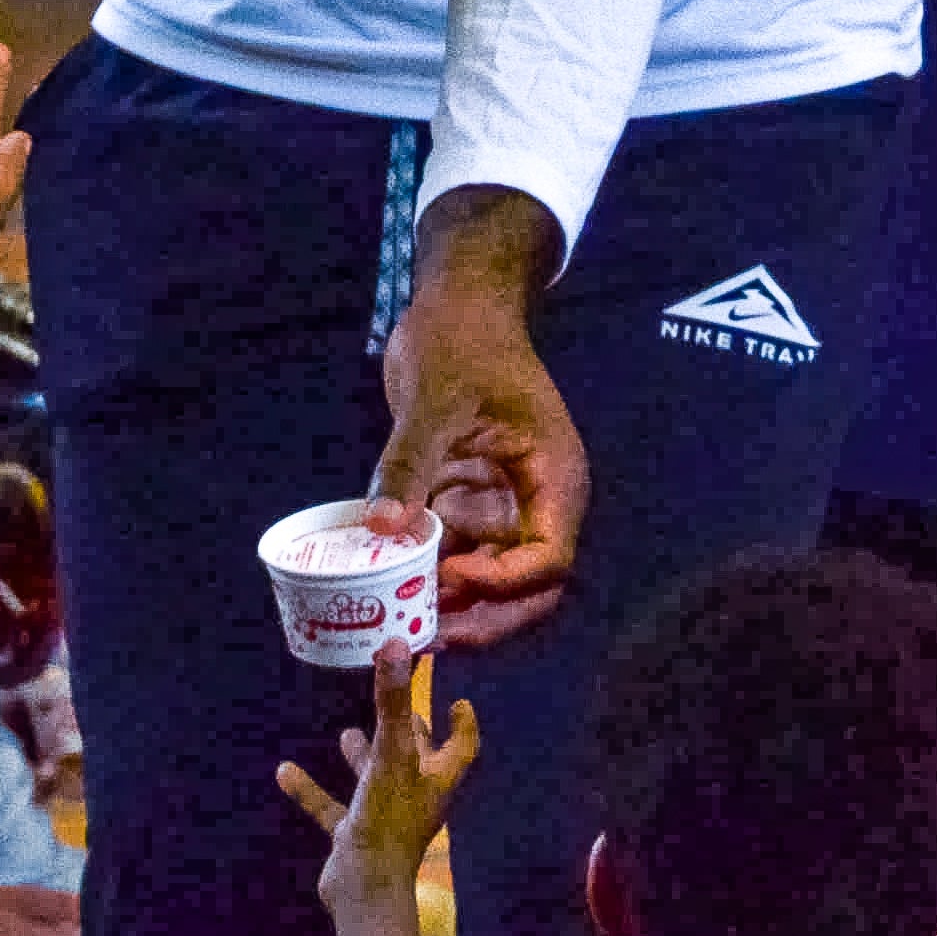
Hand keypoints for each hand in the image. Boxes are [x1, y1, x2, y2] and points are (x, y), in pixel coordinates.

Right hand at [276, 657, 483, 920]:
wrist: (363, 892)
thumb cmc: (388, 821)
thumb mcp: (390, 755)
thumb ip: (391, 702)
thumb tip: (396, 644)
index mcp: (435, 778)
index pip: (461, 746)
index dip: (463, 724)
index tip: (460, 701)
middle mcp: (415, 796)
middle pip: (419, 758)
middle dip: (408, 732)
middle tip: (399, 704)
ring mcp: (384, 819)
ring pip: (377, 781)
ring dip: (364, 758)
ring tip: (347, 733)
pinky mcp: (354, 837)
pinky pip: (331, 808)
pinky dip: (311, 791)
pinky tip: (285, 772)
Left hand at [372, 187, 585, 643]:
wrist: (457, 304)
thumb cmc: (462, 340)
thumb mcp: (435, 398)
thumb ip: (410, 462)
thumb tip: (383, 528)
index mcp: (553, 477)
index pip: (548, 557)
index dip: (505, 583)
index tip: (451, 578)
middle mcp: (536, 500)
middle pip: (527, 586)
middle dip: (483, 614)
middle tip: (426, 630)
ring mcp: (503, 503)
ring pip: (490, 577)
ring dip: (452, 602)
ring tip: (402, 618)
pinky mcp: (470, 499)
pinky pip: (456, 550)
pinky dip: (428, 571)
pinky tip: (388, 584)